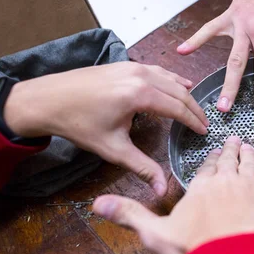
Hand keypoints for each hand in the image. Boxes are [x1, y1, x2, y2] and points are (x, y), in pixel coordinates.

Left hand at [4, 62, 208, 194]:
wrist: (47, 99)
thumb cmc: (79, 124)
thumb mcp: (113, 148)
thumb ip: (142, 166)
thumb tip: (161, 188)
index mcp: (140, 94)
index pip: (178, 107)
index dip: (194, 121)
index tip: (205, 131)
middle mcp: (140, 76)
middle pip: (178, 91)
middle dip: (194, 108)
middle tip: (205, 122)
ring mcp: (132, 67)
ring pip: (169, 78)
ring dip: (184, 93)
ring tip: (195, 107)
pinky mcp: (124, 65)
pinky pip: (157, 70)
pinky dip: (172, 79)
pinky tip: (178, 83)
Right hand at [92, 136, 253, 253]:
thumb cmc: (195, 248)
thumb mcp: (155, 234)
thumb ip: (130, 215)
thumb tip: (96, 203)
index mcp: (200, 188)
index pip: (204, 169)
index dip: (208, 161)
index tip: (212, 153)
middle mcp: (225, 181)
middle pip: (227, 161)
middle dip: (229, 150)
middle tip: (233, 139)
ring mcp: (251, 186)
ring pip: (250, 164)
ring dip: (249, 154)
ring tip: (249, 146)